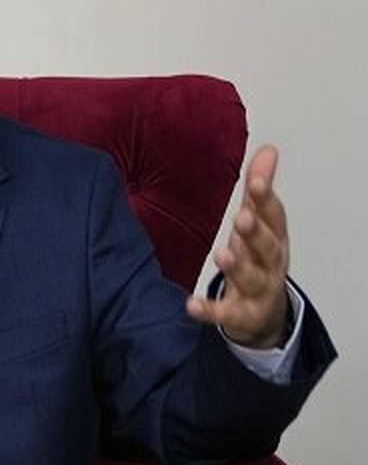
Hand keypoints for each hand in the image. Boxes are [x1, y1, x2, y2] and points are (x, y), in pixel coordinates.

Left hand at [186, 144, 289, 347]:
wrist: (265, 313)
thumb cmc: (259, 258)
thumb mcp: (260, 223)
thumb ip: (259, 189)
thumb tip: (268, 148)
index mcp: (275, 239)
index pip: (274, 216)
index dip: (266, 199)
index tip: (256, 182)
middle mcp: (271, 265)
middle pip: (268, 247)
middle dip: (256, 232)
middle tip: (242, 217)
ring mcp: (258, 292)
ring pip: (252, 279)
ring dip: (237, 267)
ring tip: (220, 254)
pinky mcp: (241, 315)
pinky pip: (226, 314)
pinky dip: (210, 310)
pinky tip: (190, 304)